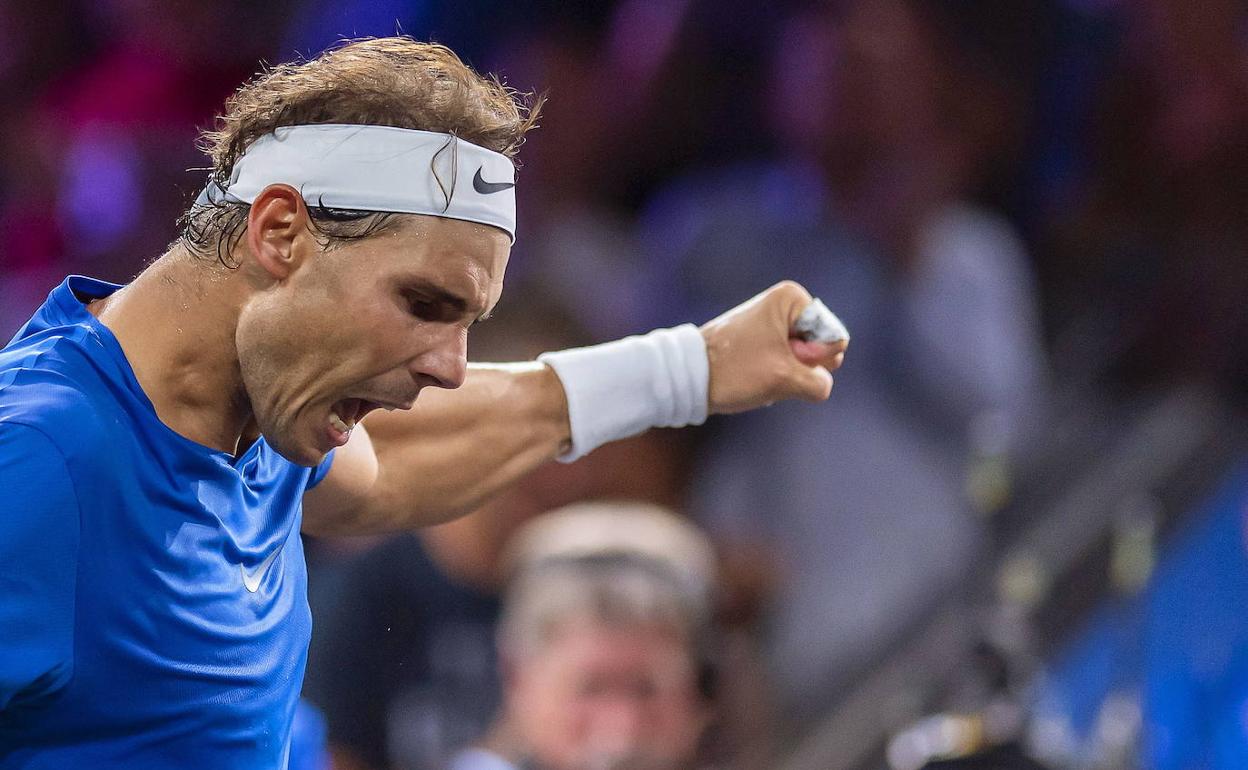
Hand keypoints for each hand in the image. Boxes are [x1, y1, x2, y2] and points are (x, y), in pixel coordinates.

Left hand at [700, 281, 848, 414]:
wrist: (689, 378)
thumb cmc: (734, 370)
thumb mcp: (785, 379)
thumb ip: (819, 382)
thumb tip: (821, 384)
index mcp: (793, 299)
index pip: (835, 340)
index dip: (813, 358)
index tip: (777, 354)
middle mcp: (788, 307)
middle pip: (824, 352)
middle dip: (802, 368)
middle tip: (769, 366)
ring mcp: (778, 326)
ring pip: (808, 365)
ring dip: (789, 378)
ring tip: (759, 374)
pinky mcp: (769, 345)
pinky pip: (791, 370)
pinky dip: (778, 380)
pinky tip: (755, 379)